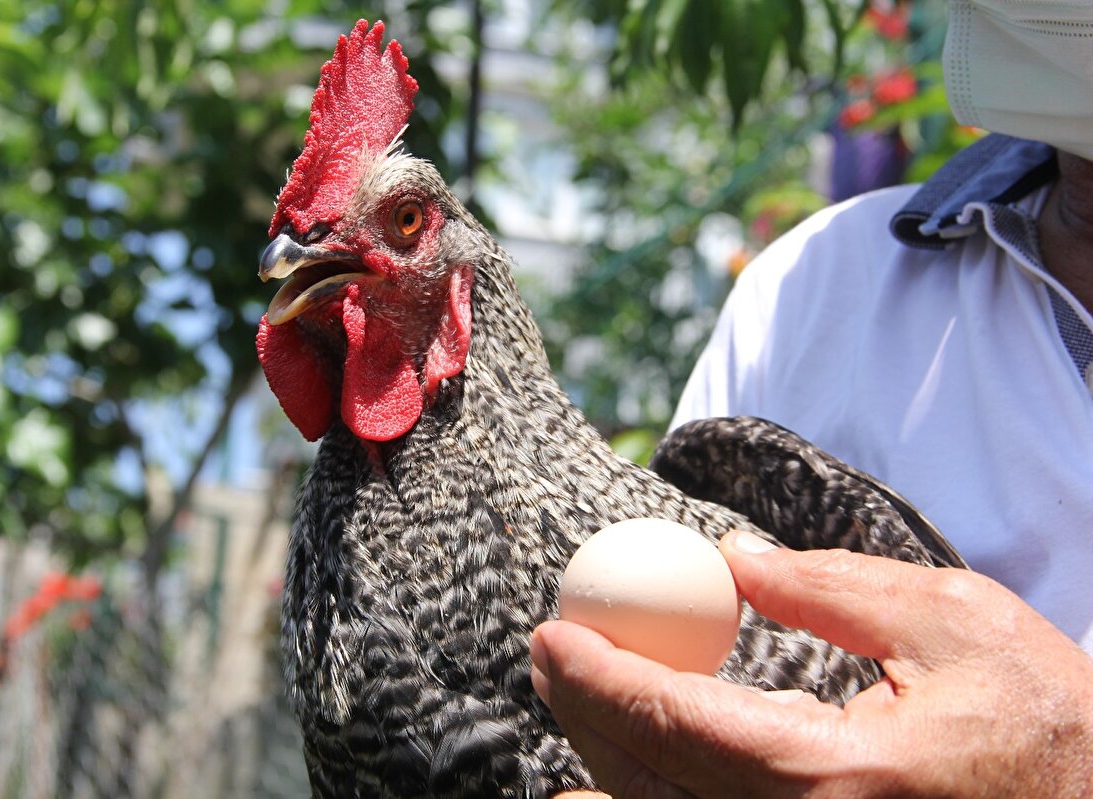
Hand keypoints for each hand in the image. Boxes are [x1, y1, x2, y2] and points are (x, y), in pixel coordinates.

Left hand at [533, 531, 1092, 797]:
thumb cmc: (1050, 724)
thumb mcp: (953, 623)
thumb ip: (829, 585)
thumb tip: (729, 556)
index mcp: (838, 781)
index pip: (677, 727)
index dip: (598, 679)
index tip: (549, 635)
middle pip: (649, 788)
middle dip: (584, 718)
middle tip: (550, 655)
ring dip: (605, 767)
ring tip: (574, 701)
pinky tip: (630, 773)